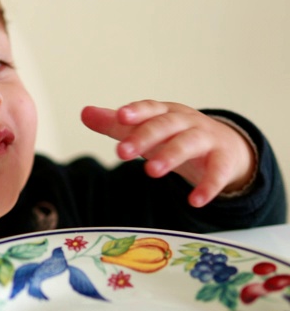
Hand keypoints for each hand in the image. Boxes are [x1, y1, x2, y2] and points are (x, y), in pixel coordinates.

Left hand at [81, 100, 255, 206]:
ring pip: (189, 143)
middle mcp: (187, 122)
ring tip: (151, 172)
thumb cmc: (175, 137)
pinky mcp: (224, 161)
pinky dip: (208, 186)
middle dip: (144, 137)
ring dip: (171, 155)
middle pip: (165, 125)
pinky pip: (218, 172)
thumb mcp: (147, 130)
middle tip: (122, 152)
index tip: (120, 115)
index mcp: (165, 113)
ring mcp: (207, 139)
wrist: (227, 147)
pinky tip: (195, 201)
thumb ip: (115, 124)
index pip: (150, 109)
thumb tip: (84, 113)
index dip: (136, 111)